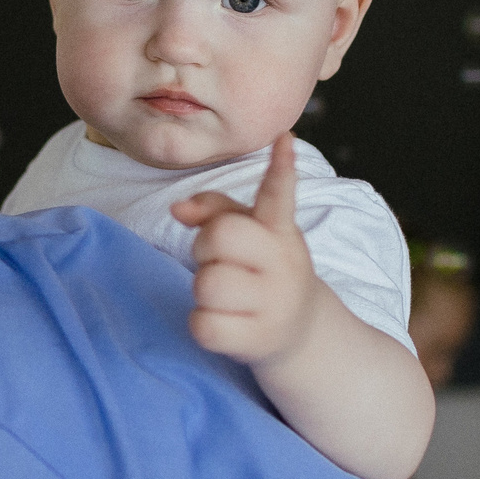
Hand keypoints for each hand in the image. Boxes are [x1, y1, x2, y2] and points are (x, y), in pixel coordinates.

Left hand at [169, 133, 321, 367]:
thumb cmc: (261, 271)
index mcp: (280, 231)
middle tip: (219, 260)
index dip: (281, 168)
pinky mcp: (259, 340)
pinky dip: (204, 324)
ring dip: (204, 290)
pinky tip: (226, 322)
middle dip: (205, 247)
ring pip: (208, 284)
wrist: (301, 334)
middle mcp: (284, 263)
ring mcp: (275, 304)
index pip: (279, 196)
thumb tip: (178, 208)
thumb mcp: (251, 235)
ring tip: (227, 295)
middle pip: (220, 237)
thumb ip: (215, 211)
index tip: (285, 138)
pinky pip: (204, 325)